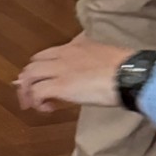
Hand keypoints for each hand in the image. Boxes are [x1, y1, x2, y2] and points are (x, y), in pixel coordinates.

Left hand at [15, 33, 131, 112]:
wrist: (128, 75)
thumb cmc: (122, 67)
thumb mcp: (101, 52)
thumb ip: (89, 54)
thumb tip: (85, 62)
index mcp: (72, 47)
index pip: (43, 55)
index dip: (38, 69)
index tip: (39, 80)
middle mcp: (60, 57)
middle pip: (31, 66)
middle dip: (26, 81)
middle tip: (31, 95)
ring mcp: (58, 71)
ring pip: (28, 78)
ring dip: (27, 93)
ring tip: (32, 105)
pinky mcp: (60, 86)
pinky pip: (37, 93)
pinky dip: (37, 102)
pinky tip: (46, 108)